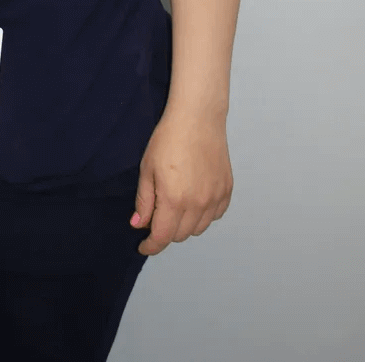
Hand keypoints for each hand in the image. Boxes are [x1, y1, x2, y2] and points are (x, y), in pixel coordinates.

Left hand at [131, 110, 232, 255]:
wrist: (198, 118)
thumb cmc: (167, 139)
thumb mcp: (147, 169)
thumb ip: (144, 201)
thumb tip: (138, 225)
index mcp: (174, 200)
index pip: (162, 237)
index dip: (150, 246)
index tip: (143, 246)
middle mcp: (198, 204)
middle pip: (180, 235)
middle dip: (165, 231)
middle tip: (155, 216)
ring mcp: (215, 198)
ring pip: (198, 229)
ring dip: (184, 225)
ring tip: (175, 205)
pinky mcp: (227, 190)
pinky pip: (214, 216)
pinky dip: (203, 216)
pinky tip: (194, 200)